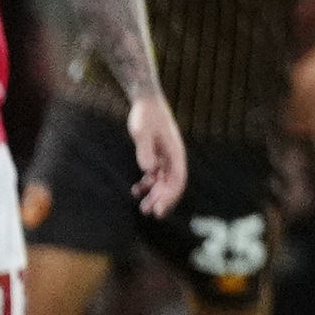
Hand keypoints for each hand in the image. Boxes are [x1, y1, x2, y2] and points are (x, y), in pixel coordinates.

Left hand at [128, 92, 191, 216]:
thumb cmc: (146, 115)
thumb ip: (145, 150)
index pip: (178, 179)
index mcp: (175, 152)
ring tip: (143, 208)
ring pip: (164, 182)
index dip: (170, 196)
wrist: (146, 102)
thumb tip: (148, 171)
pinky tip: (136, 190)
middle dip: (163, 200)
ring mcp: (166, 157)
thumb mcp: (142, 132)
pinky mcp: (157, 155)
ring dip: (155, 195)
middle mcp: (174, 157)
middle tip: (149, 213)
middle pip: (172, 184)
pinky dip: (148, 185)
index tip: (159, 209)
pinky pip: (156, 175)